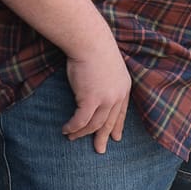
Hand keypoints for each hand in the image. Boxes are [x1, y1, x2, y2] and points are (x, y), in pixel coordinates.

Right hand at [62, 32, 130, 153]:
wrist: (89, 40)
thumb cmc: (94, 47)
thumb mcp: (107, 65)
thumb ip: (105, 79)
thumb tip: (96, 88)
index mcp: (124, 86)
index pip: (122, 112)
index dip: (118, 125)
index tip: (116, 137)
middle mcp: (118, 95)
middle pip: (110, 122)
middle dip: (103, 137)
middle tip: (99, 150)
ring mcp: (105, 99)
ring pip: (94, 124)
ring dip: (82, 133)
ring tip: (72, 138)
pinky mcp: (90, 99)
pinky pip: (81, 120)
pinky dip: (73, 127)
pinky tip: (66, 130)